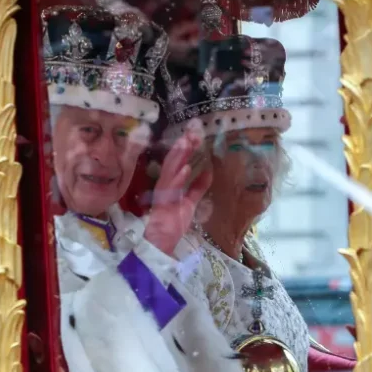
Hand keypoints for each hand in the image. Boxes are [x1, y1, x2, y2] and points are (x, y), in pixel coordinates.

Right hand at [143, 121, 211, 255]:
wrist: (163, 240)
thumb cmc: (174, 221)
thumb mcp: (190, 200)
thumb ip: (198, 187)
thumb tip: (208, 171)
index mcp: (171, 182)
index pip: (179, 161)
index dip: (186, 148)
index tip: (195, 135)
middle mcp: (165, 183)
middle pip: (174, 161)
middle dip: (183, 146)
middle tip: (192, 131)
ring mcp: (163, 191)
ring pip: (170, 169)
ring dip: (179, 155)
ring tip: (186, 141)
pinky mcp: (164, 202)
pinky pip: (171, 188)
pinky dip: (179, 177)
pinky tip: (186, 168)